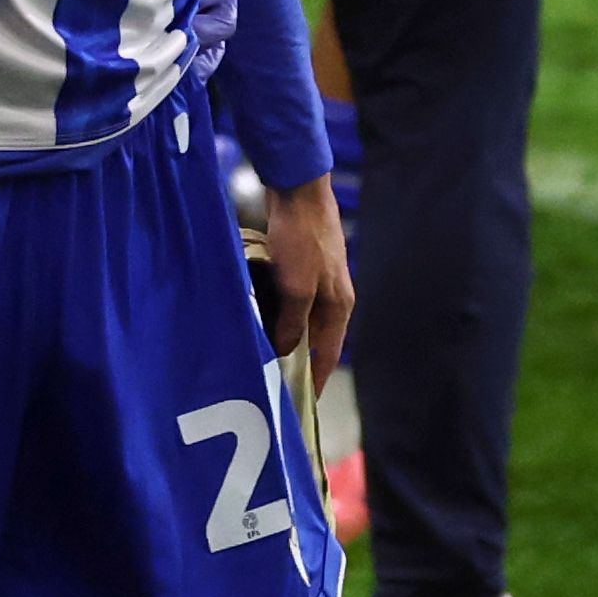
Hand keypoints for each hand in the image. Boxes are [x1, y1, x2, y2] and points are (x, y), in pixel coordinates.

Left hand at [259, 171, 356, 386]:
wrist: (297, 191)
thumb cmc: (302, 239)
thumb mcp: (297, 287)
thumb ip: (294, 322)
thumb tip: (287, 351)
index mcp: (340, 306)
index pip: (329, 355)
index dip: (316, 381)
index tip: (302, 405)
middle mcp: (332, 298)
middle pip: (314, 340)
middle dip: (296, 361)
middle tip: (273, 383)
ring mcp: (316, 282)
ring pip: (299, 320)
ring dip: (283, 336)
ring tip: (261, 355)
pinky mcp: (300, 268)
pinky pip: (288, 302)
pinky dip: (275, 314)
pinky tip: (257, 319)